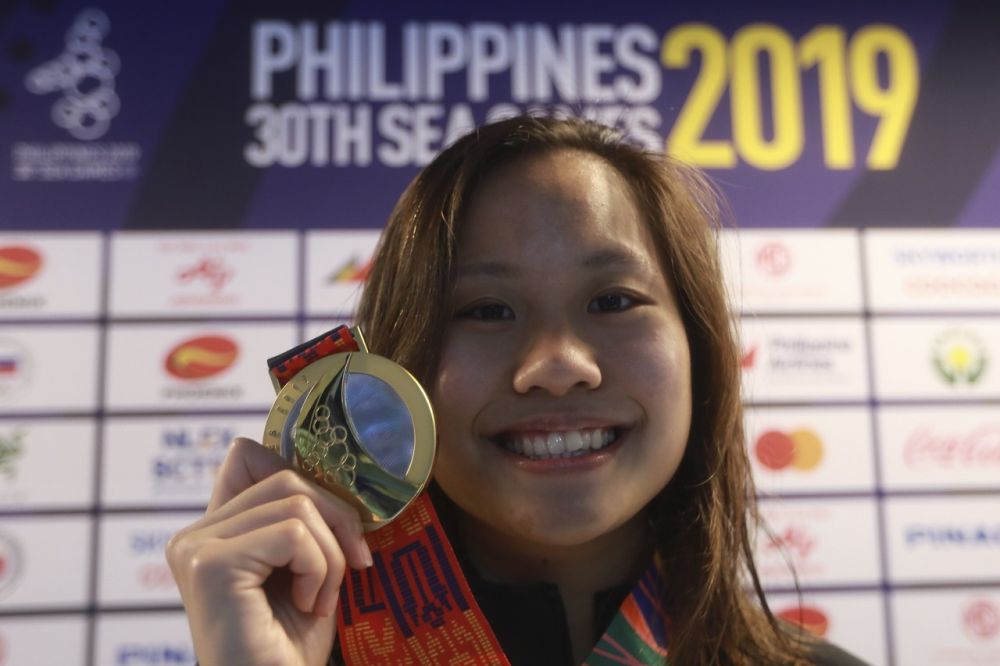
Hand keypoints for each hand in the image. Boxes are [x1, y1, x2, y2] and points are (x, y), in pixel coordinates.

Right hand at [166, 437, 372, 665]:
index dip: (300, 476)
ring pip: (295, 503)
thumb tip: (339, 471)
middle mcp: (194, 535)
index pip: (248, 456)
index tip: (335, 526)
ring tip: (317, 600)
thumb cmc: (290, 649)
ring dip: (329, 555)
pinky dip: (318, 569)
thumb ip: (304, 519)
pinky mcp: (211, 565)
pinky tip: (306, 606)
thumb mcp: (305, 569)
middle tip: (351, 567)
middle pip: (285, 477)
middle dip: (336, 519)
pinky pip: (293, 532)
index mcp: (212, 532)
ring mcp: (196, 548)